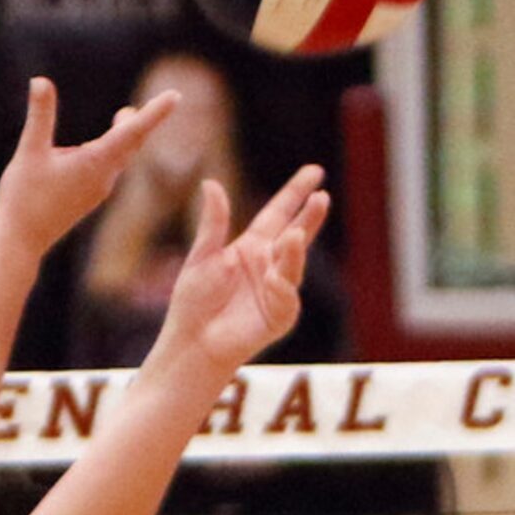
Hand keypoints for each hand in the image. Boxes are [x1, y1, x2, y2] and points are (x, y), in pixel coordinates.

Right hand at [0, 76, 179, 262]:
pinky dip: (110, 151)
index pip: (132, 131)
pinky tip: (95, 148)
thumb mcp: (29, 152)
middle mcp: (103, 178)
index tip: (175, 96)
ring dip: (126, 136)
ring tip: (128, 117)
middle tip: (164, 101)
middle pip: (132, 143)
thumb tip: (41, 80)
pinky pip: (106, 169)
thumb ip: (40, 116)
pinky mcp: (87, 198)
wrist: (21, 243)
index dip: (155, 112)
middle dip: (142, 121)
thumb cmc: (24, 199)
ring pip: (119, 157)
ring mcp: (97, 190)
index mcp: (95, 164)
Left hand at [153, 165, 329, 382]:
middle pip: (297, 234)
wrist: (192, 342)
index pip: (278, 213)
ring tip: (295, 235)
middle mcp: (269, 264)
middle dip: (310, 217)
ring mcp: (277, 289)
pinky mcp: (280, 315)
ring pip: (294, 264)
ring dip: (296, 251)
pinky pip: (287, 296)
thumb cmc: (193, 303)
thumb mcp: (202, 257)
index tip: (315, 172)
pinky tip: (272, 280)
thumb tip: (211, 183)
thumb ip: (213, 223)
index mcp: (251, 247)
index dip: (295, 193)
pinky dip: (281, 287)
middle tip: (321, 197)